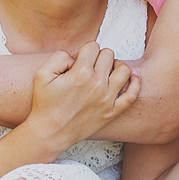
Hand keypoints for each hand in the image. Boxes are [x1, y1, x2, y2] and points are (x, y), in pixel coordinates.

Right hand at [26, 41, 140, 154]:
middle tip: (89, 68)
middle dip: (98, 57)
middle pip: (108, 55)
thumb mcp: (43, 73)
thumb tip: (76, 57)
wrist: (49, 133)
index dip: (84, 51)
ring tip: (106, 71)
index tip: (79, 61)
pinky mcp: (112, 112)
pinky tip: (131, 76)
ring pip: (124, 69)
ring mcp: (107, 99)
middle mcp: (96, 84)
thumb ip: (60, 56)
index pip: (93, 46)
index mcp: (81, 73)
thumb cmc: (45, 104)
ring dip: (116, 66)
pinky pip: (132, 94)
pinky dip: (135, 83)